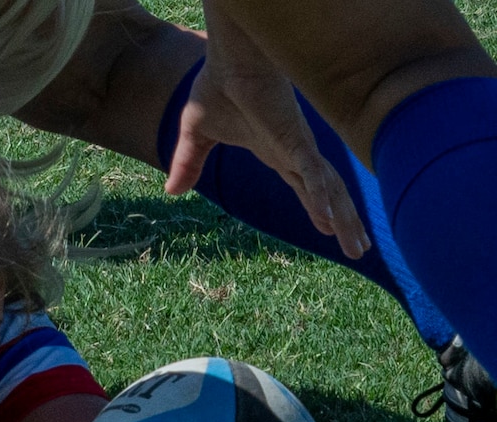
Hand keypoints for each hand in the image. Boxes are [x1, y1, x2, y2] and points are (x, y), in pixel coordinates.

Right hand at [163, 8, 369, 258]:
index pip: (304, 186)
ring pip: (326, 190)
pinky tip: (329, 220)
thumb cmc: (218, 88)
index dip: (319, 207)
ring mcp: (297, 149)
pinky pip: (310, 174)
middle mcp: (293, 154)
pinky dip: (321, 198)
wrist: (229, 62)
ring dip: (342, 219)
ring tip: (357, 247)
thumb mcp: (195, 136)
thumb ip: (187, 165)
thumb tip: (172, 192)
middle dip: (343, 221)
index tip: (331, 229)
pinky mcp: (294, 141)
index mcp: (275, 152)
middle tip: (359, 249)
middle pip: (324, 194)